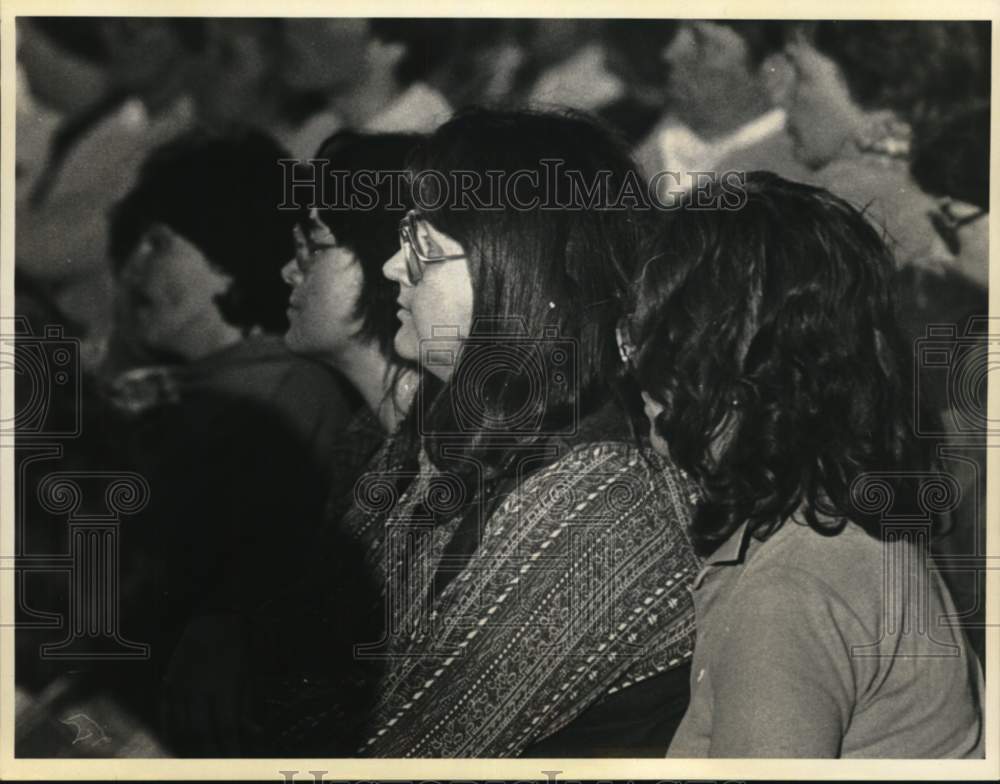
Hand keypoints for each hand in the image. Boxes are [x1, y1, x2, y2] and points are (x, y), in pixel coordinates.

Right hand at [160, 613, 249, 755]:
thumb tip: (254, 732)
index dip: (231, 748)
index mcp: (225, 685)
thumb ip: (248, 705)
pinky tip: (176, 743)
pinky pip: (166, 713)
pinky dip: (171, 731)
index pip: (227, 727)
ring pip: (183, 726)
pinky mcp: (169, 681)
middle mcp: (200, 688)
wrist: (213, 617)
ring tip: (200, 760)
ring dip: (191, 747)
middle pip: (203, 732)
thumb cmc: (238, 645)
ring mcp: (181, 685)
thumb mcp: (249, 673)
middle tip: (218, 764)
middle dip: (212, 753)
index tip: (236, 761)